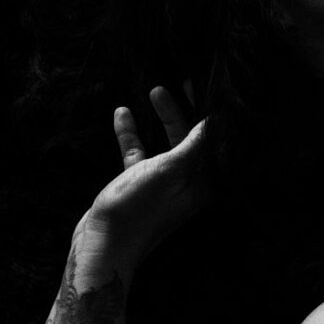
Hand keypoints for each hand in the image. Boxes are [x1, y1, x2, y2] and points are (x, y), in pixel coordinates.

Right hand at [82, 84, 211, 263]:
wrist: (104, 242)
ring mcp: (163, 183)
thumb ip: (195, 143)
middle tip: (184, 80)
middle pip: (193, 140)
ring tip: (155, 89)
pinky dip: (132, 133)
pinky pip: (139, 153)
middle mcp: (189, 183)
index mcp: (205, 182)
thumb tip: (218, 120)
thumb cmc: (141, 207)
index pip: (215, 143)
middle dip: (188, 111)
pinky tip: (122, 112)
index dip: (214, 115)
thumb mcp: (172, 169)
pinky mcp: (138, 184)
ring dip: (161, 118)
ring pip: (166, 143)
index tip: (210, 88)